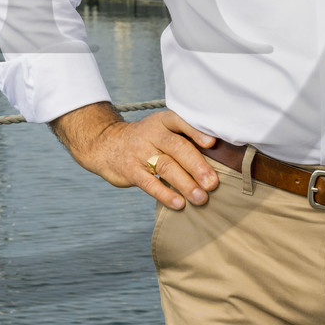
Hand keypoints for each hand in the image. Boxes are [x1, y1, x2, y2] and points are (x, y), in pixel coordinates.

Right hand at [50, 102, 220, 209]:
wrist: (104, 144)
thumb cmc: (145, 140)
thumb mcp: (160, 130)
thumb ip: (183, 139)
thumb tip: (220, 159)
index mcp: (162, 121)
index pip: (180, 121)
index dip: (196, 131)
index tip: (212, 142)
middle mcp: (151, 134)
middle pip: (176, 147)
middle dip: (197, 165)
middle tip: (212, 183)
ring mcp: (138, 152)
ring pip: (165, 166)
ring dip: (185, 183)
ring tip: (201, 198)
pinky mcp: (129, 170)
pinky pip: (148, 182)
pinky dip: (165, 194)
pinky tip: (178, 203)